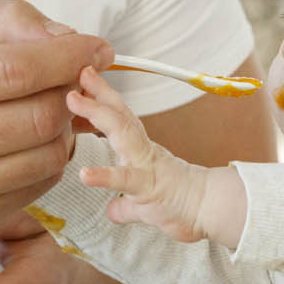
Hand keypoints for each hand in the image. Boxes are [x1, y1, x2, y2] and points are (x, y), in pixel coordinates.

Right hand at [0, 0, 110, 240]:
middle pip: (37, 117)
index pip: (16, 71)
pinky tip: (28, 135)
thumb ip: (5, 16)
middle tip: (71, 76)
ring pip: (47, 156)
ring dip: (64, 125)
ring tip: (47, 103)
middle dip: (70, 91)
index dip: (69, 57)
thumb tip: (69, 39)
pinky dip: (49, 155)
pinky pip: (40, 185)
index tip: (97, 46)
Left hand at [67, 67, 240, 245]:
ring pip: (122, 134)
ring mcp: (145, 167)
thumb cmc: (180, 204)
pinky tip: (85, 175)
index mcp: (140, 152)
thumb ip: (125, 207)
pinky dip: (104, 177)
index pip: (120, 118)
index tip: (85, 77)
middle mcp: (141, 153)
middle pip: (119, 115)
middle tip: (80, 71)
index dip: (102, 96)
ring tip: (74, 101)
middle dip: (99, 93)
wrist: (209, 212)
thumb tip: (113, 211)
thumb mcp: (145, 205)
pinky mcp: (147, 188)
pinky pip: (125, 180)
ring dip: (98, 113)